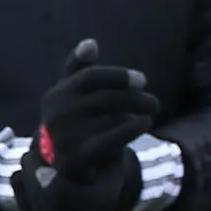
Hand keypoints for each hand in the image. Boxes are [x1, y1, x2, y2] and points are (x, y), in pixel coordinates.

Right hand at [37, 38, 153, 210]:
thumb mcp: (73, 96)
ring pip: (111, 118)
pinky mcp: (76, 159)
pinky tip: (143, 124)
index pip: (90, 77)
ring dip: (134, 115)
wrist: (61, 168)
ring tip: (149, 114)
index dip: (118, 76)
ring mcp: (64, 138)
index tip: (142, 80)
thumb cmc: (73, 124)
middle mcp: (56, 115)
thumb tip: (91, 43)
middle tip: (154, 101)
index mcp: (55, 95)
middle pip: (105, 98)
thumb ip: (80, 69)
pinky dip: (131, 129)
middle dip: (134, 98)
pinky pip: (110, 139)